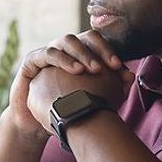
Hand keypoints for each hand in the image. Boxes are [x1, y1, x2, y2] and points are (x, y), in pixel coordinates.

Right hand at [8, 31, 126, 141]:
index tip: (121, 69)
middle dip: (100, 50)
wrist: (35, 123)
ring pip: (67, 41)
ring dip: (82, 54)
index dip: (110, 52)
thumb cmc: (63, 110)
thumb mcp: (89, 99)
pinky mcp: (32, 60)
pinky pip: (48, 53)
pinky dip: (63, 59)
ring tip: (93, 69)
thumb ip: (110, 87)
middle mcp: (65, 50)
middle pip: (85, 38)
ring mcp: (48, 52)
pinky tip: (75, 70)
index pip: (98, 44)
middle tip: (111, 67)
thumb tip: (129, 76)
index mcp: (80, 54)